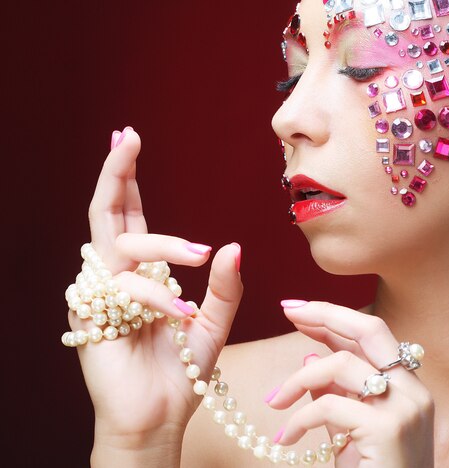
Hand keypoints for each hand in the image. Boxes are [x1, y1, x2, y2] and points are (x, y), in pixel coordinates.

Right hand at [68, 128, 242, 452]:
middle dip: (116, 174)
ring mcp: (100, 295)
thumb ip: (223, 287)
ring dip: (163, 245)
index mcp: (142, 273)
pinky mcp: (90, 318)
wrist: (158, 418)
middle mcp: (117, 276)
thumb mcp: (212, 324)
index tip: (128, 139)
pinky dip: (156, 296)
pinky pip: (123, 288)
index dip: (127, 179)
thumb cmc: (181, 371)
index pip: (130, 217)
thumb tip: (232, 245)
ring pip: (120, 244)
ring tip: (200, 258)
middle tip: (127, 139)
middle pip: (108, 215)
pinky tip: (179, 316)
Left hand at [267, 301, 433, 467]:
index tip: (299, 309)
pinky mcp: (388, 430)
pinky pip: (329, 406)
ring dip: (298, 380)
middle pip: (371, 328)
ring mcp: (405, 408)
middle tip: (288, 310)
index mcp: (408, 386)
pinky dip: (298, 419)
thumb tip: (311, 358)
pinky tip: (284, 437)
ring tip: (274, 402)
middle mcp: (413, 390)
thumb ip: (336, 393)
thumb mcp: (351, 430)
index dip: (333, 316)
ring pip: (342, 366)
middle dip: (326, 312)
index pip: (370, 335)